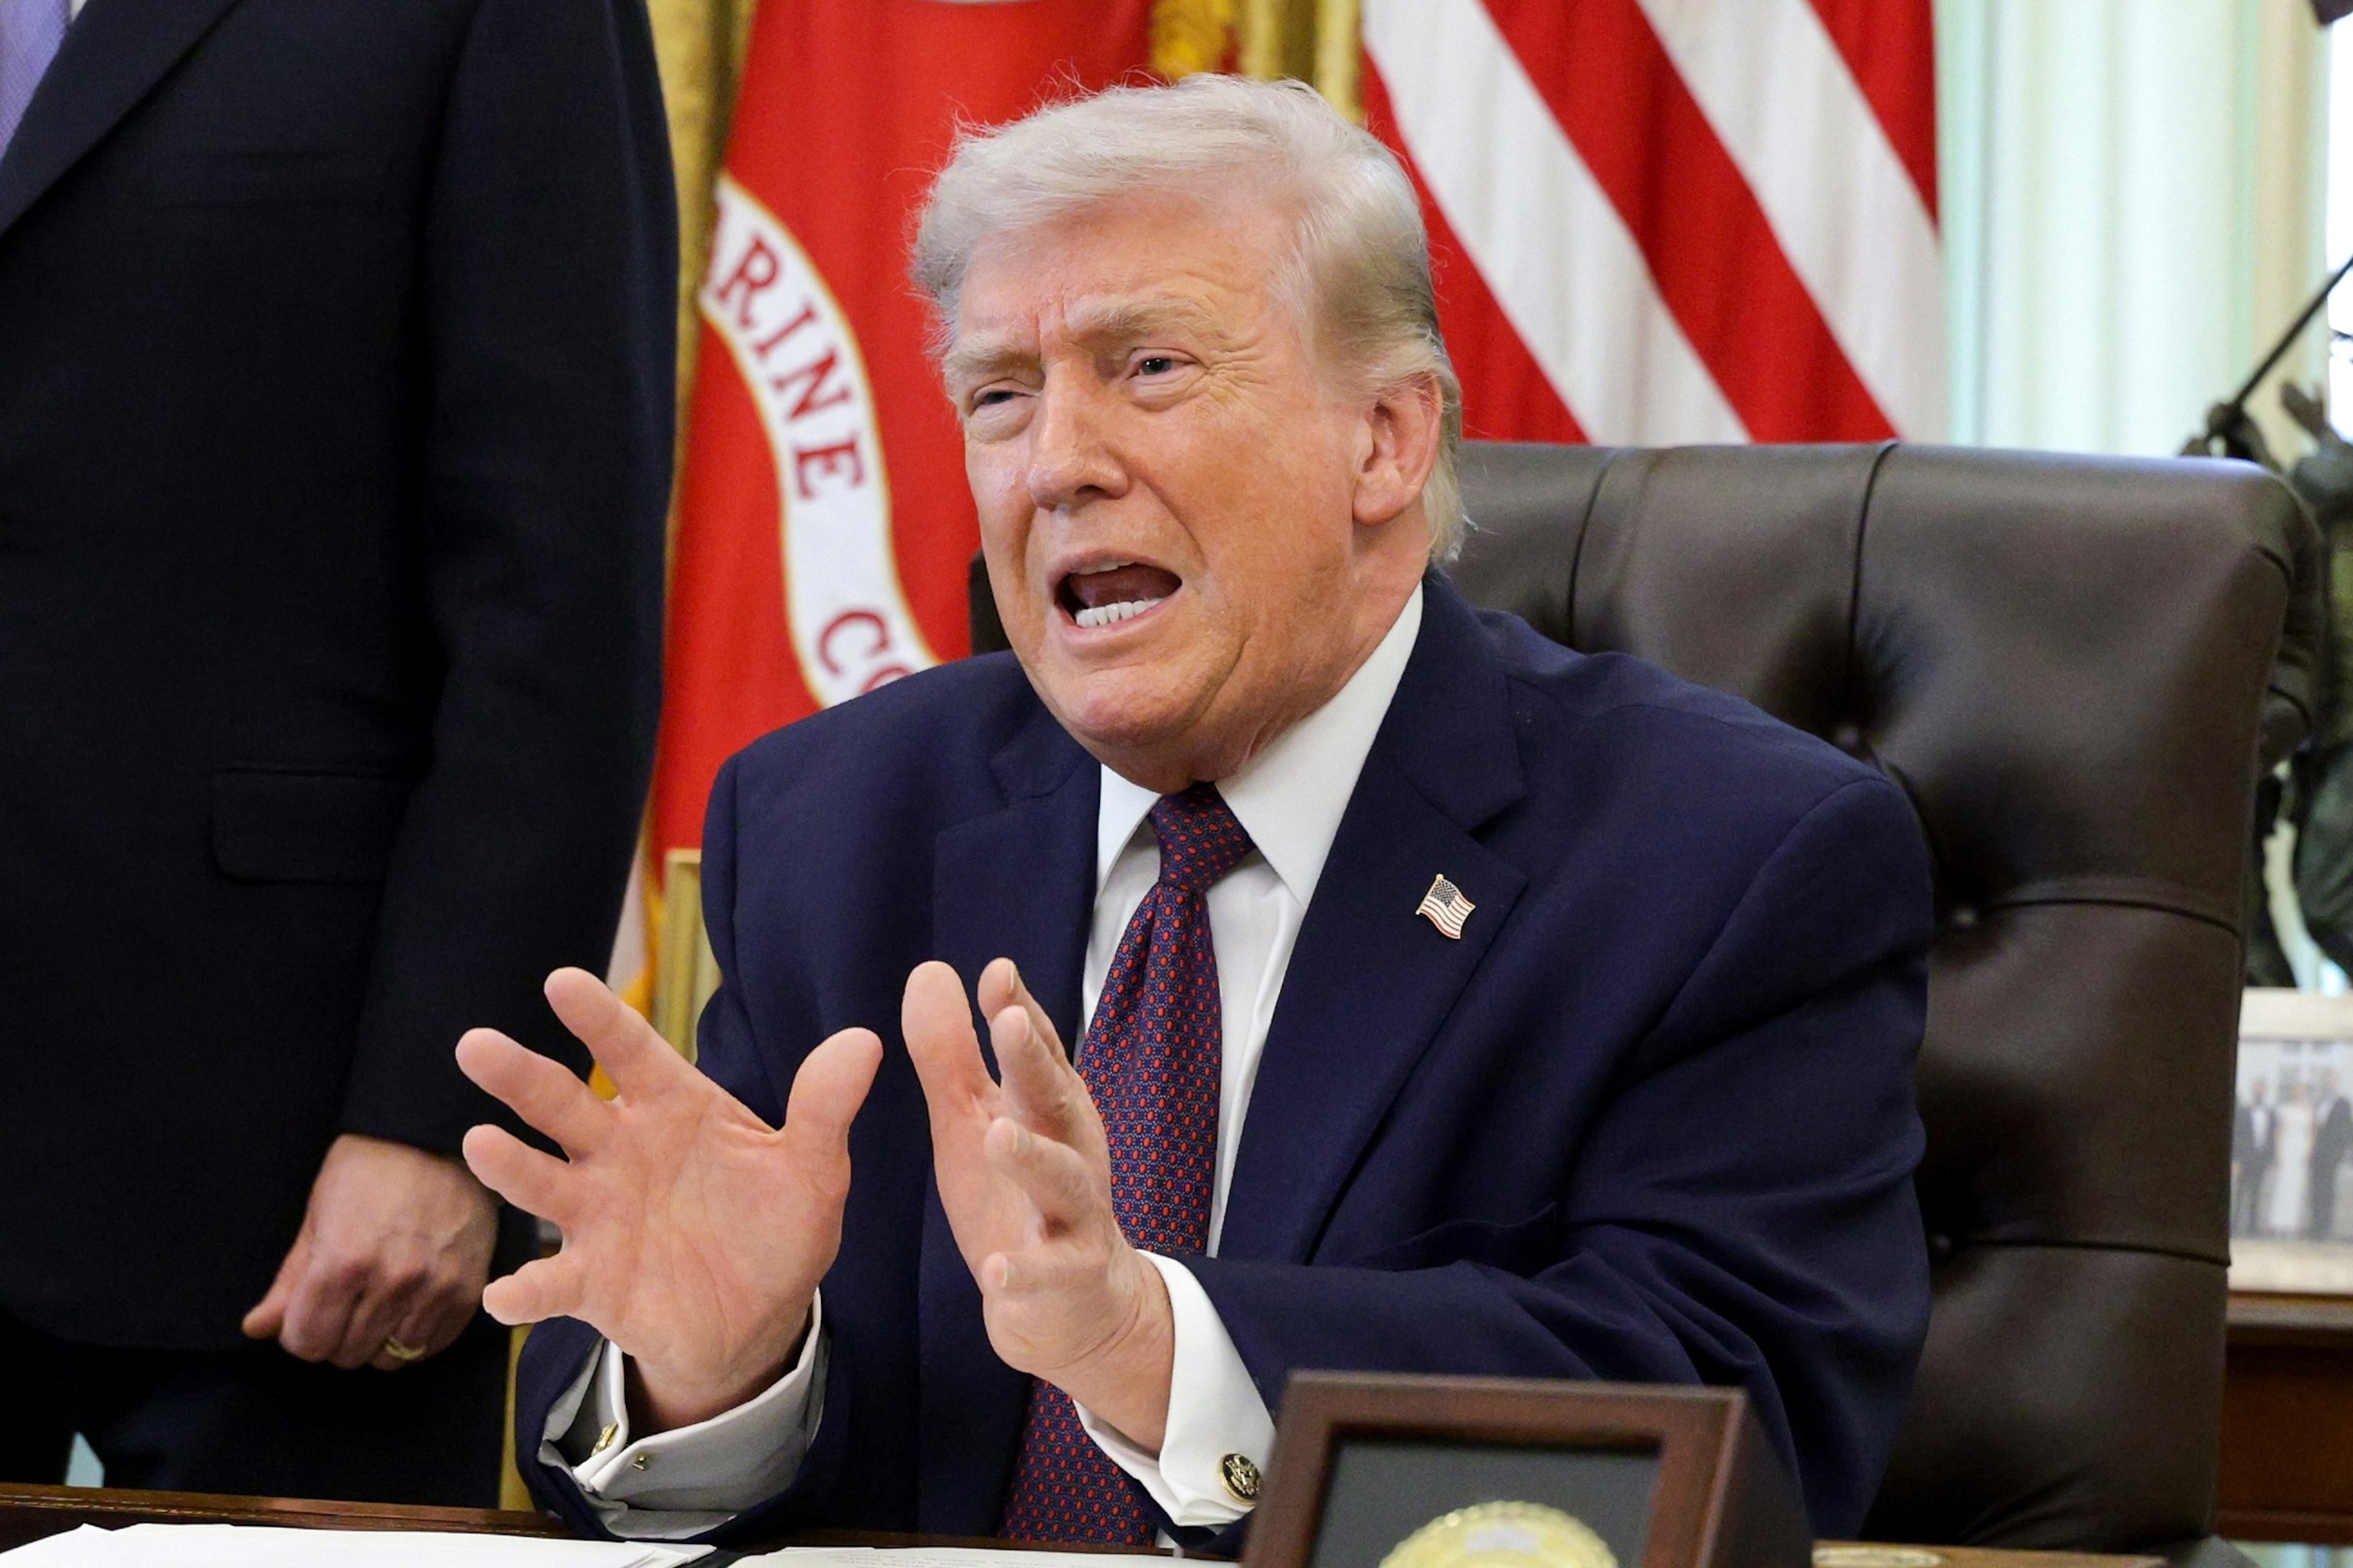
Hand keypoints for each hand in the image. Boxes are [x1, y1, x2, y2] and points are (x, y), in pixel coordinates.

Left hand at [242, 1133, 498, 1371]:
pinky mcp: (468, 1289)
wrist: (438, 1137)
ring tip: (377, 1307)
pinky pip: (433, 1344)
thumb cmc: (368, 1169)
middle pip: (347, 1353)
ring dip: (377, 1340)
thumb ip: (290, 1281)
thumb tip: (257, 1329)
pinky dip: (415, 1337)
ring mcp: (435, 1288)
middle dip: (336, 1336)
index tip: (308, 1314)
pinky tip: (407, 1310)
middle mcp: (391, 1282)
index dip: (300, 1332)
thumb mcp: (318, 1217)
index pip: (308, 1342)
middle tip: (344, 1305)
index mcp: (343, 1263)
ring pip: (391, 1357)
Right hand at [457, 968, 882, 1430]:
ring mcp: (599, 1215)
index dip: (598, 1017)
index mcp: (673, 1109)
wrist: (759, 1315)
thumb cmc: (776, 1225)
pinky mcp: (591, 1282)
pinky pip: (552, 1284)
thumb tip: (864, 1042)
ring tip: (481, 1144)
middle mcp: (621, 1151)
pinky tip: (507, 1295)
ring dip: (510, 1166)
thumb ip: (824, 1108)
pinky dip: (526, 1289)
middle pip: (563, 1104)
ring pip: (542, 1182)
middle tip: (475, 1044)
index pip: (631, 1051)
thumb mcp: (811, 1168)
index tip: (562, 981)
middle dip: (521, 1076)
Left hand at [902, 958, 1174, 1449]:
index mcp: (1049, 1109)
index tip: (996, 973)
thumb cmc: (1017, 1196)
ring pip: (1063, 1181)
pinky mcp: (1068, 1277)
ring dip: (1033, 1157)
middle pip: (1055, 1100)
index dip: (1019, 1012)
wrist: (1074, 1304)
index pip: (1038, 1051)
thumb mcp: (974, 1122)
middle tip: (1008, 1023)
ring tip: (997, 1135)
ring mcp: (1075, 1215)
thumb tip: (930, 970)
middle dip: (1035, 1062)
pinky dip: (1024, 1272)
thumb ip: (951, 1054)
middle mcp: (1071, 1151)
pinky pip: (1049, 1274)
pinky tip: (996, 1266)